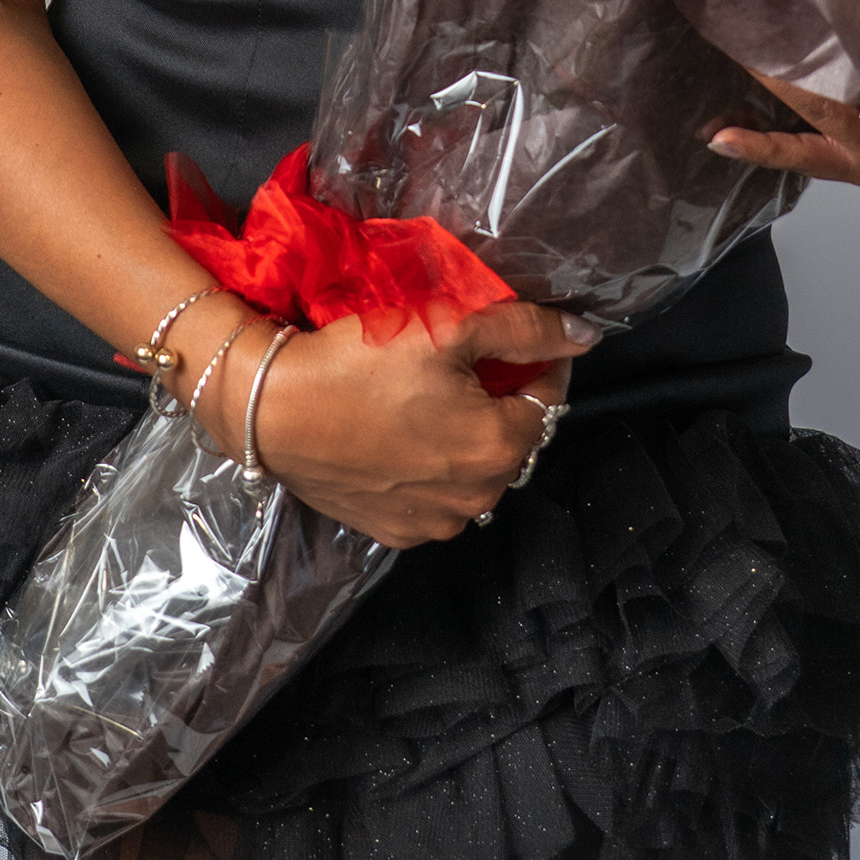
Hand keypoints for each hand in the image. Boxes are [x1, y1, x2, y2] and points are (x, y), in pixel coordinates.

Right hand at [218, 300, 596, 549]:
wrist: (273, 410)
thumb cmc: (361, 363)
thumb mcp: (448, 327)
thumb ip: (524, 328)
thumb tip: (586, 333)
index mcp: (499, 446)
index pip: (550, 398)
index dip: (541, 361)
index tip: (519, 337)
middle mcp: (477, 497)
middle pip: (514, 437)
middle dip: (503, 399)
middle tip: (468, 361)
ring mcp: (435, 522)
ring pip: (476, 470)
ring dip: (470, 435)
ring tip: (433, 395)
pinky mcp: (396, 532)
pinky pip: (437, 495)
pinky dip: (433, 466)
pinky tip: (404, 433)